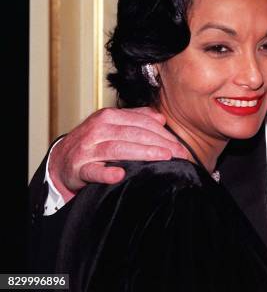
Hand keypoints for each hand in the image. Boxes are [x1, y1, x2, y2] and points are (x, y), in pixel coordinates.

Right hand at [49, 107, 187, 201]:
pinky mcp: (78, 168)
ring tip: (163, 158)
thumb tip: (160, 118)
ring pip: (118, 148)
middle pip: (134, 134)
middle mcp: (98, 129)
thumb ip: (136, 118)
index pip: (141, 123)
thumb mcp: (112, 125)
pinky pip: (93, 170)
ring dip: (142, 153)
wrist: (61, 160)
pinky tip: (120, 175)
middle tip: (180, 154)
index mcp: (109, 117)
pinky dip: (106, 173)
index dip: (163, 134)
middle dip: (160, 144)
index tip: (180, 146)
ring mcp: (87, 148)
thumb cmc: (93, 142)